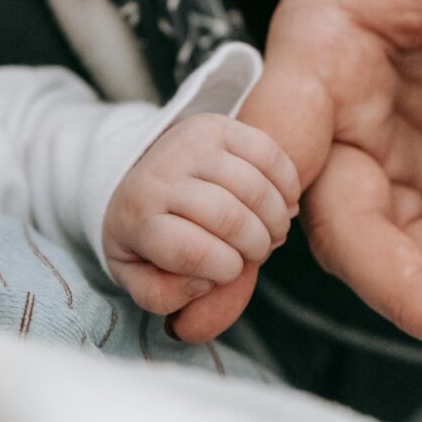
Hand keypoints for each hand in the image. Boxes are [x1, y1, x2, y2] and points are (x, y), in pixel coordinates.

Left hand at [103, 113, 298, 315]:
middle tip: (258, 252)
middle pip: (230, 218)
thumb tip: (204, 281)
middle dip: (256, 246)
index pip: (193, 252)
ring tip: (272, 231)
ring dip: (276, 219)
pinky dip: (287, 184)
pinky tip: (283, 202)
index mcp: (136, 216)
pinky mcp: (217, 125)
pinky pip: (269, 154)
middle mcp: (160, 173)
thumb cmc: (145, 235)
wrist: (134, 172)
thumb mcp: (138, 275)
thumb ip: (163, 295)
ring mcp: (190, 143)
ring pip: (254, 188)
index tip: (230, 272)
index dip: (225, 271)